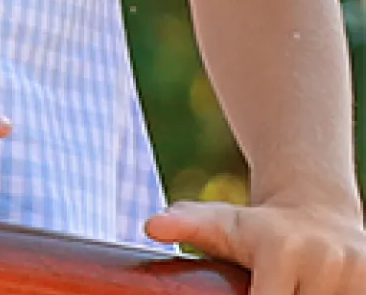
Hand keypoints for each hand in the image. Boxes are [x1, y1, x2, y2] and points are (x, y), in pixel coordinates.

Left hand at [146, 197, 365, 294]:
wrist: (316, 210)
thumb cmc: (256, 227)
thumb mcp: (219, 224)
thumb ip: (186, 224)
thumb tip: (151, 226)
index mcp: (281, 251)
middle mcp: (326, 260)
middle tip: (275, 286)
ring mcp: (358, 272)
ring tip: (294, 286)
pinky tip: (316, 290)